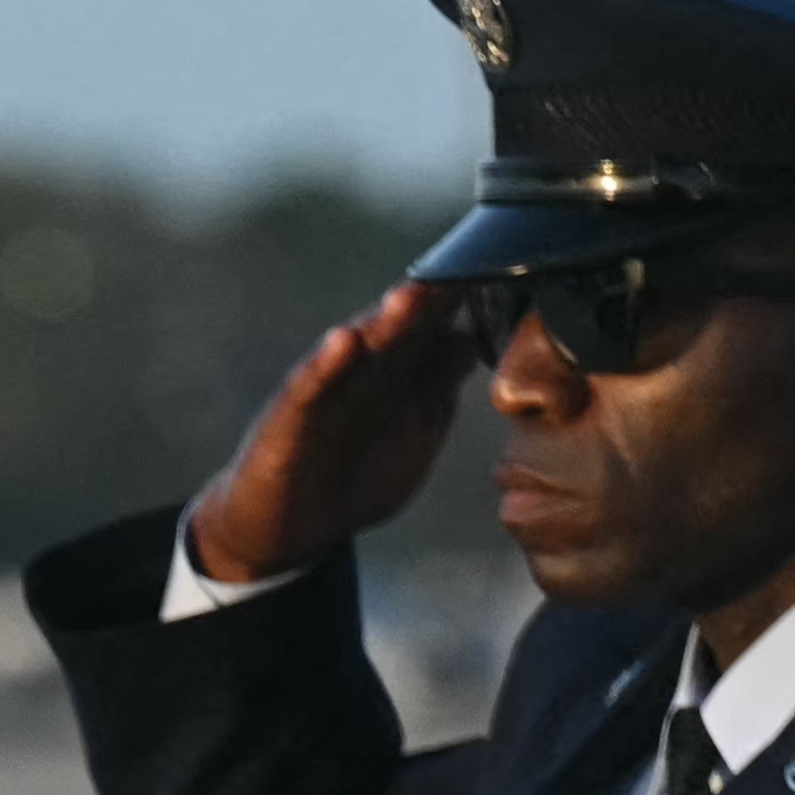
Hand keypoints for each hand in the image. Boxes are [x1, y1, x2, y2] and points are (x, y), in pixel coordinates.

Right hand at [182, 281, 479, 587]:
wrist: (286, 525)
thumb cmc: (353, 476)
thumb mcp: (412, 435)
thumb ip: (440, 389)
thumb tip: (472, 338)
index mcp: (401, 371)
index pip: (437, 325)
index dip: (467, 301)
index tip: (507, 271)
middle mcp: (366, 368)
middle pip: (403, 326)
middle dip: (432, 298)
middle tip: (465, 270)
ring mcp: (329, 387)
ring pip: (359, 347)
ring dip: (385, 320)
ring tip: (410, 296)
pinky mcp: (291, 415)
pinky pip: (311, 385)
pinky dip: (326, 363)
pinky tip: (344, 343)